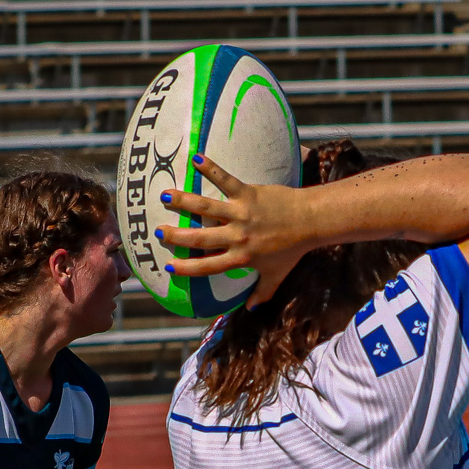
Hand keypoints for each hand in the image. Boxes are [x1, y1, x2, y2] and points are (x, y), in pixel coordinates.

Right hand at [157, 155, 316, 307]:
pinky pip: (226, 180)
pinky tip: (196, 158)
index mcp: (241, 258)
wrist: (311, 221)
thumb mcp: (277, 275)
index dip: (187, 268)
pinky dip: (212, 168)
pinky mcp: (248, 194)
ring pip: (206, 208)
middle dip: (176, 236)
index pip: (208, 266)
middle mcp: (237, 237)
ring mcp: (241, 214)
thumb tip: (251, 309)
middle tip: (157, 232)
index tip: (168, 267)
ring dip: (184, 201)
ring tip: (164, 196)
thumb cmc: (293, 249)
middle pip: (200, 238)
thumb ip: (263, 293)